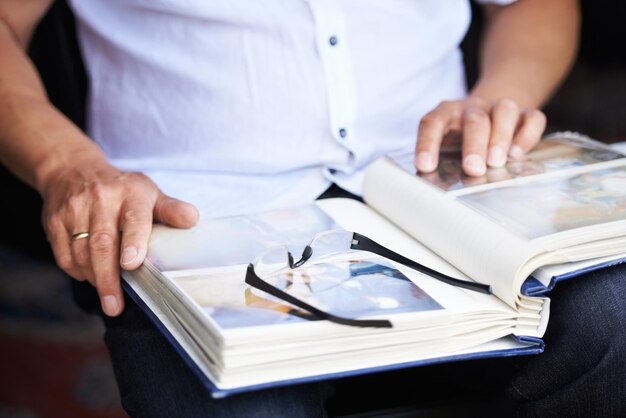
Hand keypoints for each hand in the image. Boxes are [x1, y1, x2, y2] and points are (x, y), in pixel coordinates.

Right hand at [40, 163, 198, 316]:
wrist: (74, 170)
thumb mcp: (150, 194)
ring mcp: (75, 209)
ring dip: (95, 279)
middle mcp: (101, 199)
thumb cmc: (122, 189)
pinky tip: (90, 277)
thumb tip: (193, 220)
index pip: (134, 219)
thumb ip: (171, 209)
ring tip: (108, 297)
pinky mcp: (55, 221)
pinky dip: (77, 272)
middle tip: (115, 305)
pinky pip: (64, 255)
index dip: (133, 242)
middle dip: (108, 278)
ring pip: (81, 253)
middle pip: (103, 243)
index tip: (132, 264)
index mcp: (131, 193)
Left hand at [415, 97, 546, 175]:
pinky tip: (518, 154)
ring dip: (500, 137)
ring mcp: (499, 107)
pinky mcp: (525, 113)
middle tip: (473, 168)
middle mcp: (473, 107)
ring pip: (504, 112)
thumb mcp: (446, 145)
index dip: (427, 144)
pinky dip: (526, 136)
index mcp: (447, 113)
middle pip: (474, 120)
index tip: (425, 166)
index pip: (432, 123)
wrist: (490, 113)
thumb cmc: (461, 137)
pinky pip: (532, 118)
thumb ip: (442, 161)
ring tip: (497, 162)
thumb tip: (437, 187)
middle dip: (474, 145)